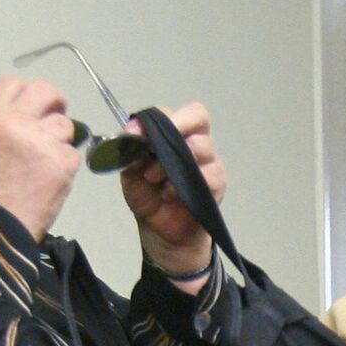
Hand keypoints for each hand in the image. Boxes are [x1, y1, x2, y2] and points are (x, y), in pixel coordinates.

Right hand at [0, 78, 82, 241]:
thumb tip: (24, 115)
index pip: (12, 84)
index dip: (24, 93)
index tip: (30, 107)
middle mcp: (16, 123)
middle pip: (45, 90)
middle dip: (53, 101)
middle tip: (54, 115)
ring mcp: (42, 142)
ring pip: (64, 125)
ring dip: (59, 139)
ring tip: (44, 163)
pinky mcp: (62, 163)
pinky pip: (73, 153)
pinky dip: (65, 166)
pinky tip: (49, 181)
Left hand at [120, 102, 225, 281]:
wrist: (160, 233)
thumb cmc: (148, 198)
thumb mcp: (130, 175)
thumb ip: (129, 153)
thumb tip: (129, 133)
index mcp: (172, 133)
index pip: (171, 111)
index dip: (155, 117)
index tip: (135, 133)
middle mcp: (193, 141)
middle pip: (197, 116)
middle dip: (173, 130)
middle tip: (151, 153)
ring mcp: (208, 160)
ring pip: (202, 145)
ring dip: (173, 161)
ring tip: (155, 179)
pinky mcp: (216, 182)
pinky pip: (209, 174)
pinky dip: (184, 184)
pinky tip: (169, 195)